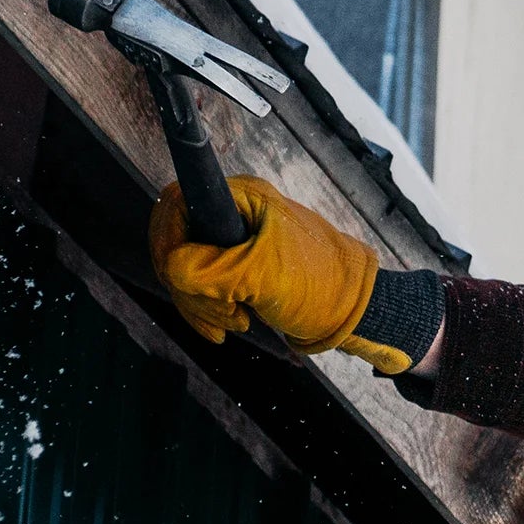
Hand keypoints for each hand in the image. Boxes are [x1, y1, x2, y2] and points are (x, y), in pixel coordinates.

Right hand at [148, 174, 406, 367]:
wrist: (356, 313)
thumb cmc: (321, 287)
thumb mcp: (262, 278)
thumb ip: (209, 271)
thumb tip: (172, 270)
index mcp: (244, 197)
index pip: (177, 203)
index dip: (167, 240)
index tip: (177, 277)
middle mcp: (236, 211)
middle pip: (177, 243)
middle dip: (189, 286)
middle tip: (227, 315)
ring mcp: (236, 239)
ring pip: (186, 269)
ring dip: (203, 304)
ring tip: (239, 323)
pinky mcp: (237, 266)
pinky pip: (202, 285)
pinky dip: (209, 309)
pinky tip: (232, 327)